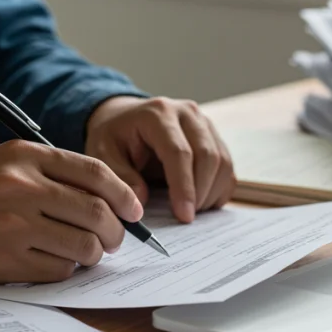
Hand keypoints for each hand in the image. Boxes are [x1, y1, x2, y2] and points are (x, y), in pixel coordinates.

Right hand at [0, 141, 143, 283]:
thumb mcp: (2, 162)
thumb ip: (50, 174)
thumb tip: (106, 201)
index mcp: (24, 156)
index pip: (95, 172)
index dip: (124, 194)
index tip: (134, 209)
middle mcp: (21, 187)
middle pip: (97, 212)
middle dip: (117, 232)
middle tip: (115, 239)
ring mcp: (12, 226)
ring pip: (83, 246)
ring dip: (94, 254)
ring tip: (87, 253)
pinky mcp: (3, 261)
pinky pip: (57, 271)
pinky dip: (66, 270)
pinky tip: (56, 263)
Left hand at [85, 96, 235, 222]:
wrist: (126, 118)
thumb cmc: (115, 137)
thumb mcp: (104, 154)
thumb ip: (120, 177)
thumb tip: (141, 203)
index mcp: (158, 114)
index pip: (179, 152)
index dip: (184, 187)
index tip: (183, 216)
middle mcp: (187, 113)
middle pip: (208, 156)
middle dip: (200, 193)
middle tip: (186, 218)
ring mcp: (204, 123)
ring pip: (223, 162)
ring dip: (211, 192)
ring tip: (190, 210)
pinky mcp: (215, 136)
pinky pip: (227, 167)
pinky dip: (219, 189)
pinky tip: (201, 202)